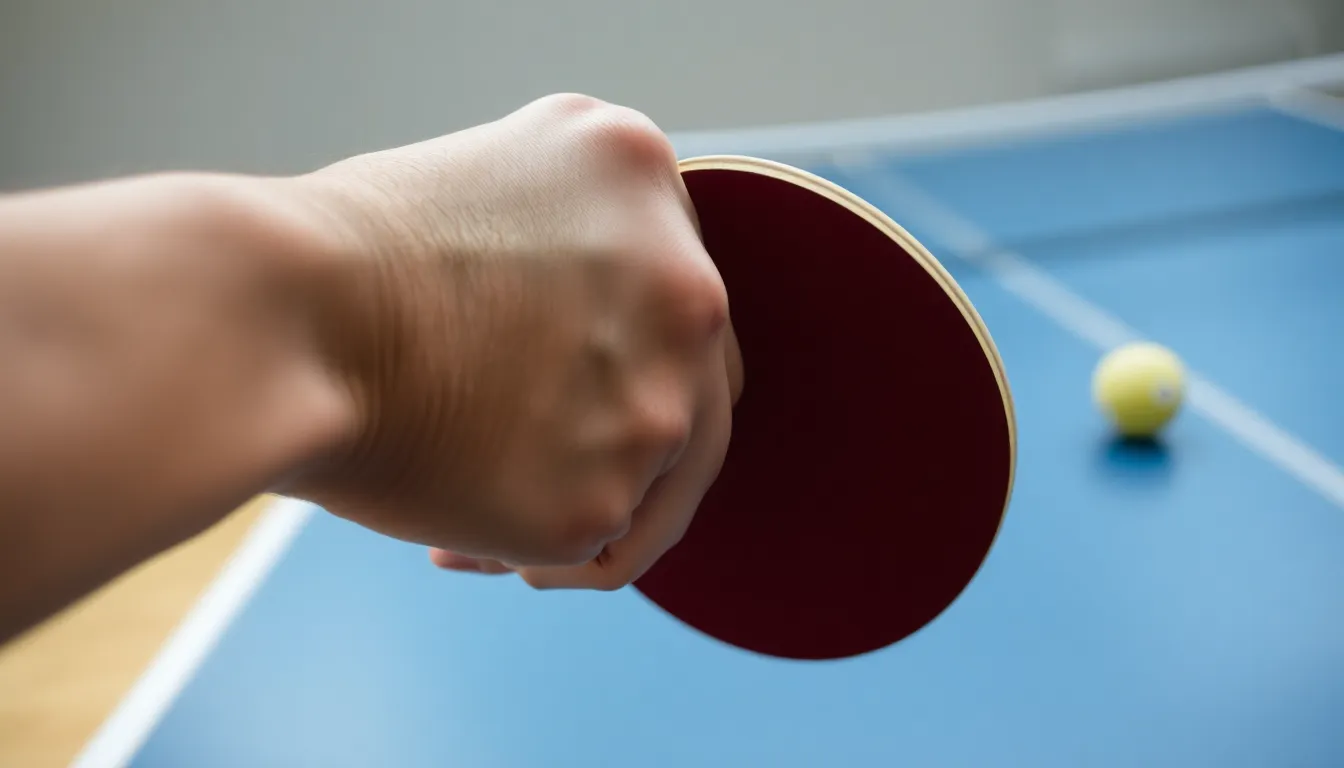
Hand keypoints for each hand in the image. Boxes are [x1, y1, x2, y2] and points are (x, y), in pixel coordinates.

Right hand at [288, 94, 742, 589]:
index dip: (615, 349)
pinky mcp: (602, 499)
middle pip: (694, 394)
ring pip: (656, 484)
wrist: (273, 316)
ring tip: (469, 513)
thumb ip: (586, 236)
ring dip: (572, 497)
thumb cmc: (341, 252)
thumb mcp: (497, 177)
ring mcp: (656, 399)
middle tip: (521, 455)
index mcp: (644, 176)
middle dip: (612, 435)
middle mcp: (685, 287)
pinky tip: (456, 540)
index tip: (539, 380)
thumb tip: (610, 331)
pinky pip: (598, 548)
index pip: (675, 294)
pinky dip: (537, 553)